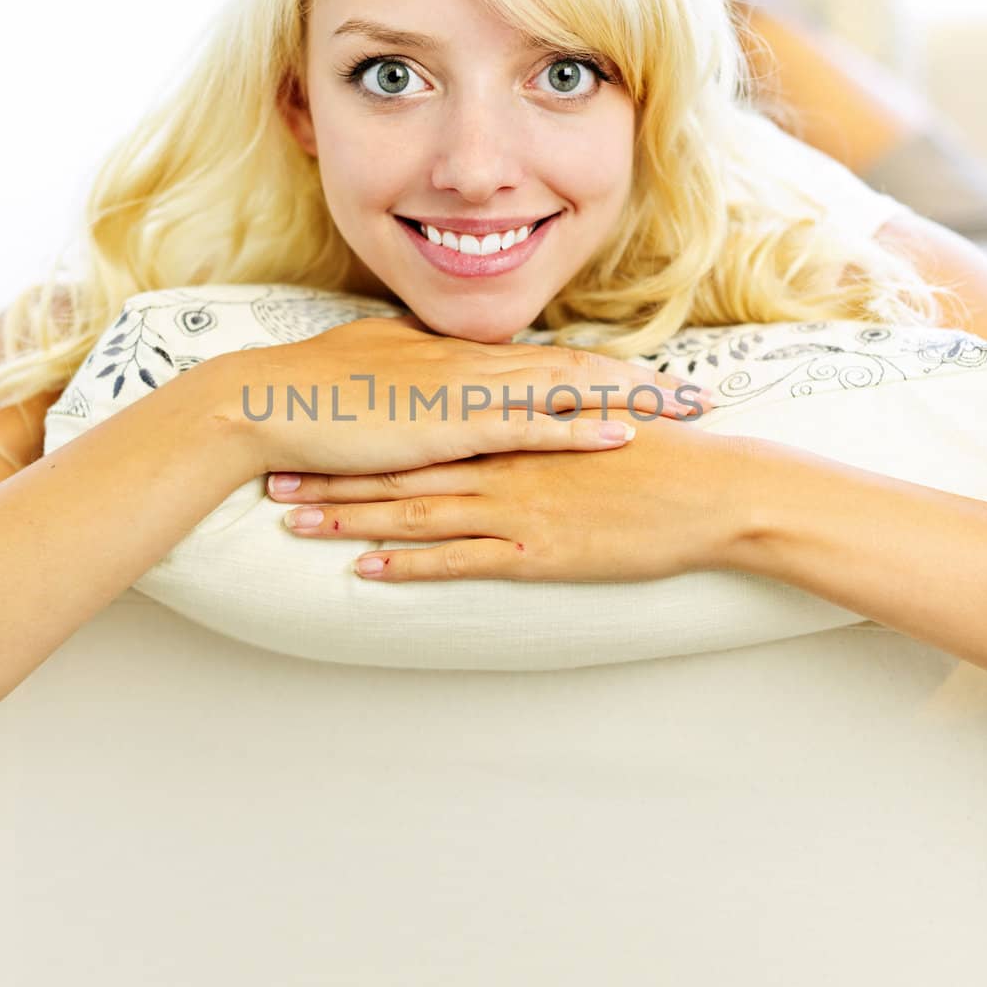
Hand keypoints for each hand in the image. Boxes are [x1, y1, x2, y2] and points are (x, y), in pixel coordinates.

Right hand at [221, 314, 710, 478]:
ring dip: (630, 401)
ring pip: (566, 391)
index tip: (647, 381)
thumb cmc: (313, 390)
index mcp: (457, 356)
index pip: (546, 360)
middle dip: (641, 384)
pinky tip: (622, 434)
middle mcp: (473, 366)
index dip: (601, 371)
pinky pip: (529, 427)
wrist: (265, 401)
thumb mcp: (378, 373)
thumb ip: (419, 377)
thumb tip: (444, 380)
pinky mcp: (449, 426)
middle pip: (575, 369)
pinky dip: (579, 429)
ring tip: (686, 410)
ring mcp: (465, 392)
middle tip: (700, 395)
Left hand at [267, 413, 752, 582]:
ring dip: (353, 517)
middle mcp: (503, 462)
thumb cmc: (663, 458)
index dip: (368, 435)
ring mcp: (515, 506)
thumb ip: (548, 422)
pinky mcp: (534, 550)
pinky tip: (368, 567)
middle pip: (403, 468)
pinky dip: (411, 563)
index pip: (426, 430)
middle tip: (277, 479)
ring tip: (298, 521)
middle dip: (336, 475)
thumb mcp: (596, 425)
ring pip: (416, 510)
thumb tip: (517, 419)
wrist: (709, 491)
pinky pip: (460, 560)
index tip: (317, 434)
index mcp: (515, 430)